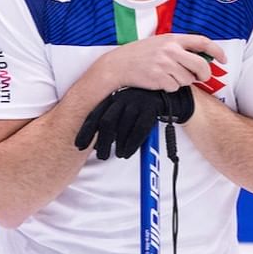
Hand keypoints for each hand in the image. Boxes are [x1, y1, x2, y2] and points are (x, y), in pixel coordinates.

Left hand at [75, 87, 194, 159]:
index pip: (95, 115)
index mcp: (114, 98)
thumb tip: (99, 144)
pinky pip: (140, 128)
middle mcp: (123, 97)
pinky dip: (133, 143)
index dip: (86, 131)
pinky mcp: (151, 106)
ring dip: (120, 145)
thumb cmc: (147, 109)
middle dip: (103, 142)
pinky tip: (129, 152)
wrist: (173, 97)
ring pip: (123, 126)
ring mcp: (138, 101)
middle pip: (107, 122)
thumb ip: (116, 123)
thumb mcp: (128, 112)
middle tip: (102, 156)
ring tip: (120, 155)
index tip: (78, 146)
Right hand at [94, 34, 225, 91]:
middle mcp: (170, 50)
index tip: (223, 60)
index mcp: (173, 39)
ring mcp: (165, 64)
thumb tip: (202, 59)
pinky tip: (160, 80)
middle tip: (201, 78)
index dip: (217, 51)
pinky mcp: (159, 78)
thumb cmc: (140, 54)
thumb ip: (180, 48)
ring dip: (182, 81)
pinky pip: (175, 87)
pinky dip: (170, 87)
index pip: (202, 42)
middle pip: (201, 65)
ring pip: (188, 79)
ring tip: (169, 75)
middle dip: (204, 74)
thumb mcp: (160, 43)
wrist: (118, 65)